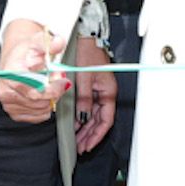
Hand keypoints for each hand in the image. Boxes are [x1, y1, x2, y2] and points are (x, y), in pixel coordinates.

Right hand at [0, 19, 68, 124]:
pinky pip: (37, 116)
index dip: (53, 89)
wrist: (14, 58)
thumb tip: (58, 43)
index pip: (35, 89)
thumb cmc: (25, 52)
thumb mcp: (39, 42)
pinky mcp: (13, 113)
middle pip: (39, 101)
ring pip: (41, 110)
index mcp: (11, 73)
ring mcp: (8, 103)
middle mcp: (6, 90)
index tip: (63, 82)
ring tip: (46, 85)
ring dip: (49, 99)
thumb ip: (51, 43)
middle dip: (53, 92)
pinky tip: (41, 95)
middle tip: (54, 80)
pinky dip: (44, 107)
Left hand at [71, 35, 116, 151]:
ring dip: (86, 129)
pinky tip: (76, 124)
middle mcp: (105, 93)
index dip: (97, 135)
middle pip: (100, 121)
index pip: (106, 120)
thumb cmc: (88, 52)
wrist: (86, 36)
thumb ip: (84, 99)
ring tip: (77, 141)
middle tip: (80, 148)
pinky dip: (83, 117)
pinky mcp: (92, 87)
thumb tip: (82, 118)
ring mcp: (99, 90)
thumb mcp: (84, 77)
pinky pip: (90, 107)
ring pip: (95, 116)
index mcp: (108, 91)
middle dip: (90, 136)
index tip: (88, 145)